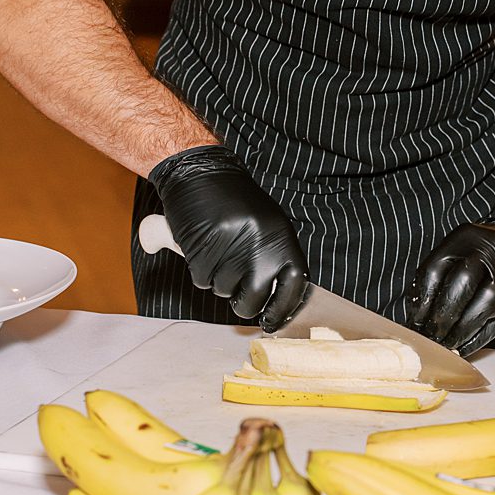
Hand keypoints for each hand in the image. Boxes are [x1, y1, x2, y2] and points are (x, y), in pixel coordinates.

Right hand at [149, 145, 307, 331]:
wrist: (200, 172)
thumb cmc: (234, 201)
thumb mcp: (267, 223)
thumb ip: (275, 258)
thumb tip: (281, 303)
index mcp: (282, 237)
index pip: (294, 285)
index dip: (283, 308)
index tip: (272, 321)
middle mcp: (260, 245)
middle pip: (254, 298)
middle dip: (243, 304)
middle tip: (237, 292)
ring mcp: (231, 248)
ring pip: (224, 290)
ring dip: (218, 279)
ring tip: (218, 251)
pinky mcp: (203, 250)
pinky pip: (202, 279)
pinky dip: (200, 270)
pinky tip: (202, 247)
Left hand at [405, 215, 494, 352]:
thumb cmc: (486, 256)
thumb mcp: (461, 251)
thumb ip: (441, 276)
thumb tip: (417, 315)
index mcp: (463, 238)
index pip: (434, 270)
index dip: (421, 300)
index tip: (414, 321)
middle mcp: (486, 250)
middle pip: (459, 285)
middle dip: (441, 317)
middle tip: (429, 336)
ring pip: (481, 305)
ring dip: (460, 331)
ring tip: (446, 344)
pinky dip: (477, 338)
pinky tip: (464, 346)